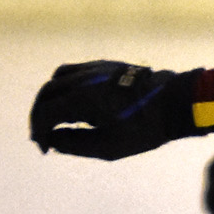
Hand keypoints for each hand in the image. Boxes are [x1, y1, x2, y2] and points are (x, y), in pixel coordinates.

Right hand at [30, 61, 200, 160]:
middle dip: (39, 116)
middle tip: (43, 136)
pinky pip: (73, 71)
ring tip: (53, 118)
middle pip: (46, 94)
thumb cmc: (144, 129)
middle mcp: (83, 79)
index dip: (39, 132)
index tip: (44, 148)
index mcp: (82, 99)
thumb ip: (75, 145)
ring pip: (56, 79)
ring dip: (49, 98)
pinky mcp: (104, 65)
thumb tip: (52, 141)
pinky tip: (71, 101)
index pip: (45, 113)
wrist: (174, 102)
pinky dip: (63, 86)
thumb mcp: (108, 147)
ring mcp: (93, 68)